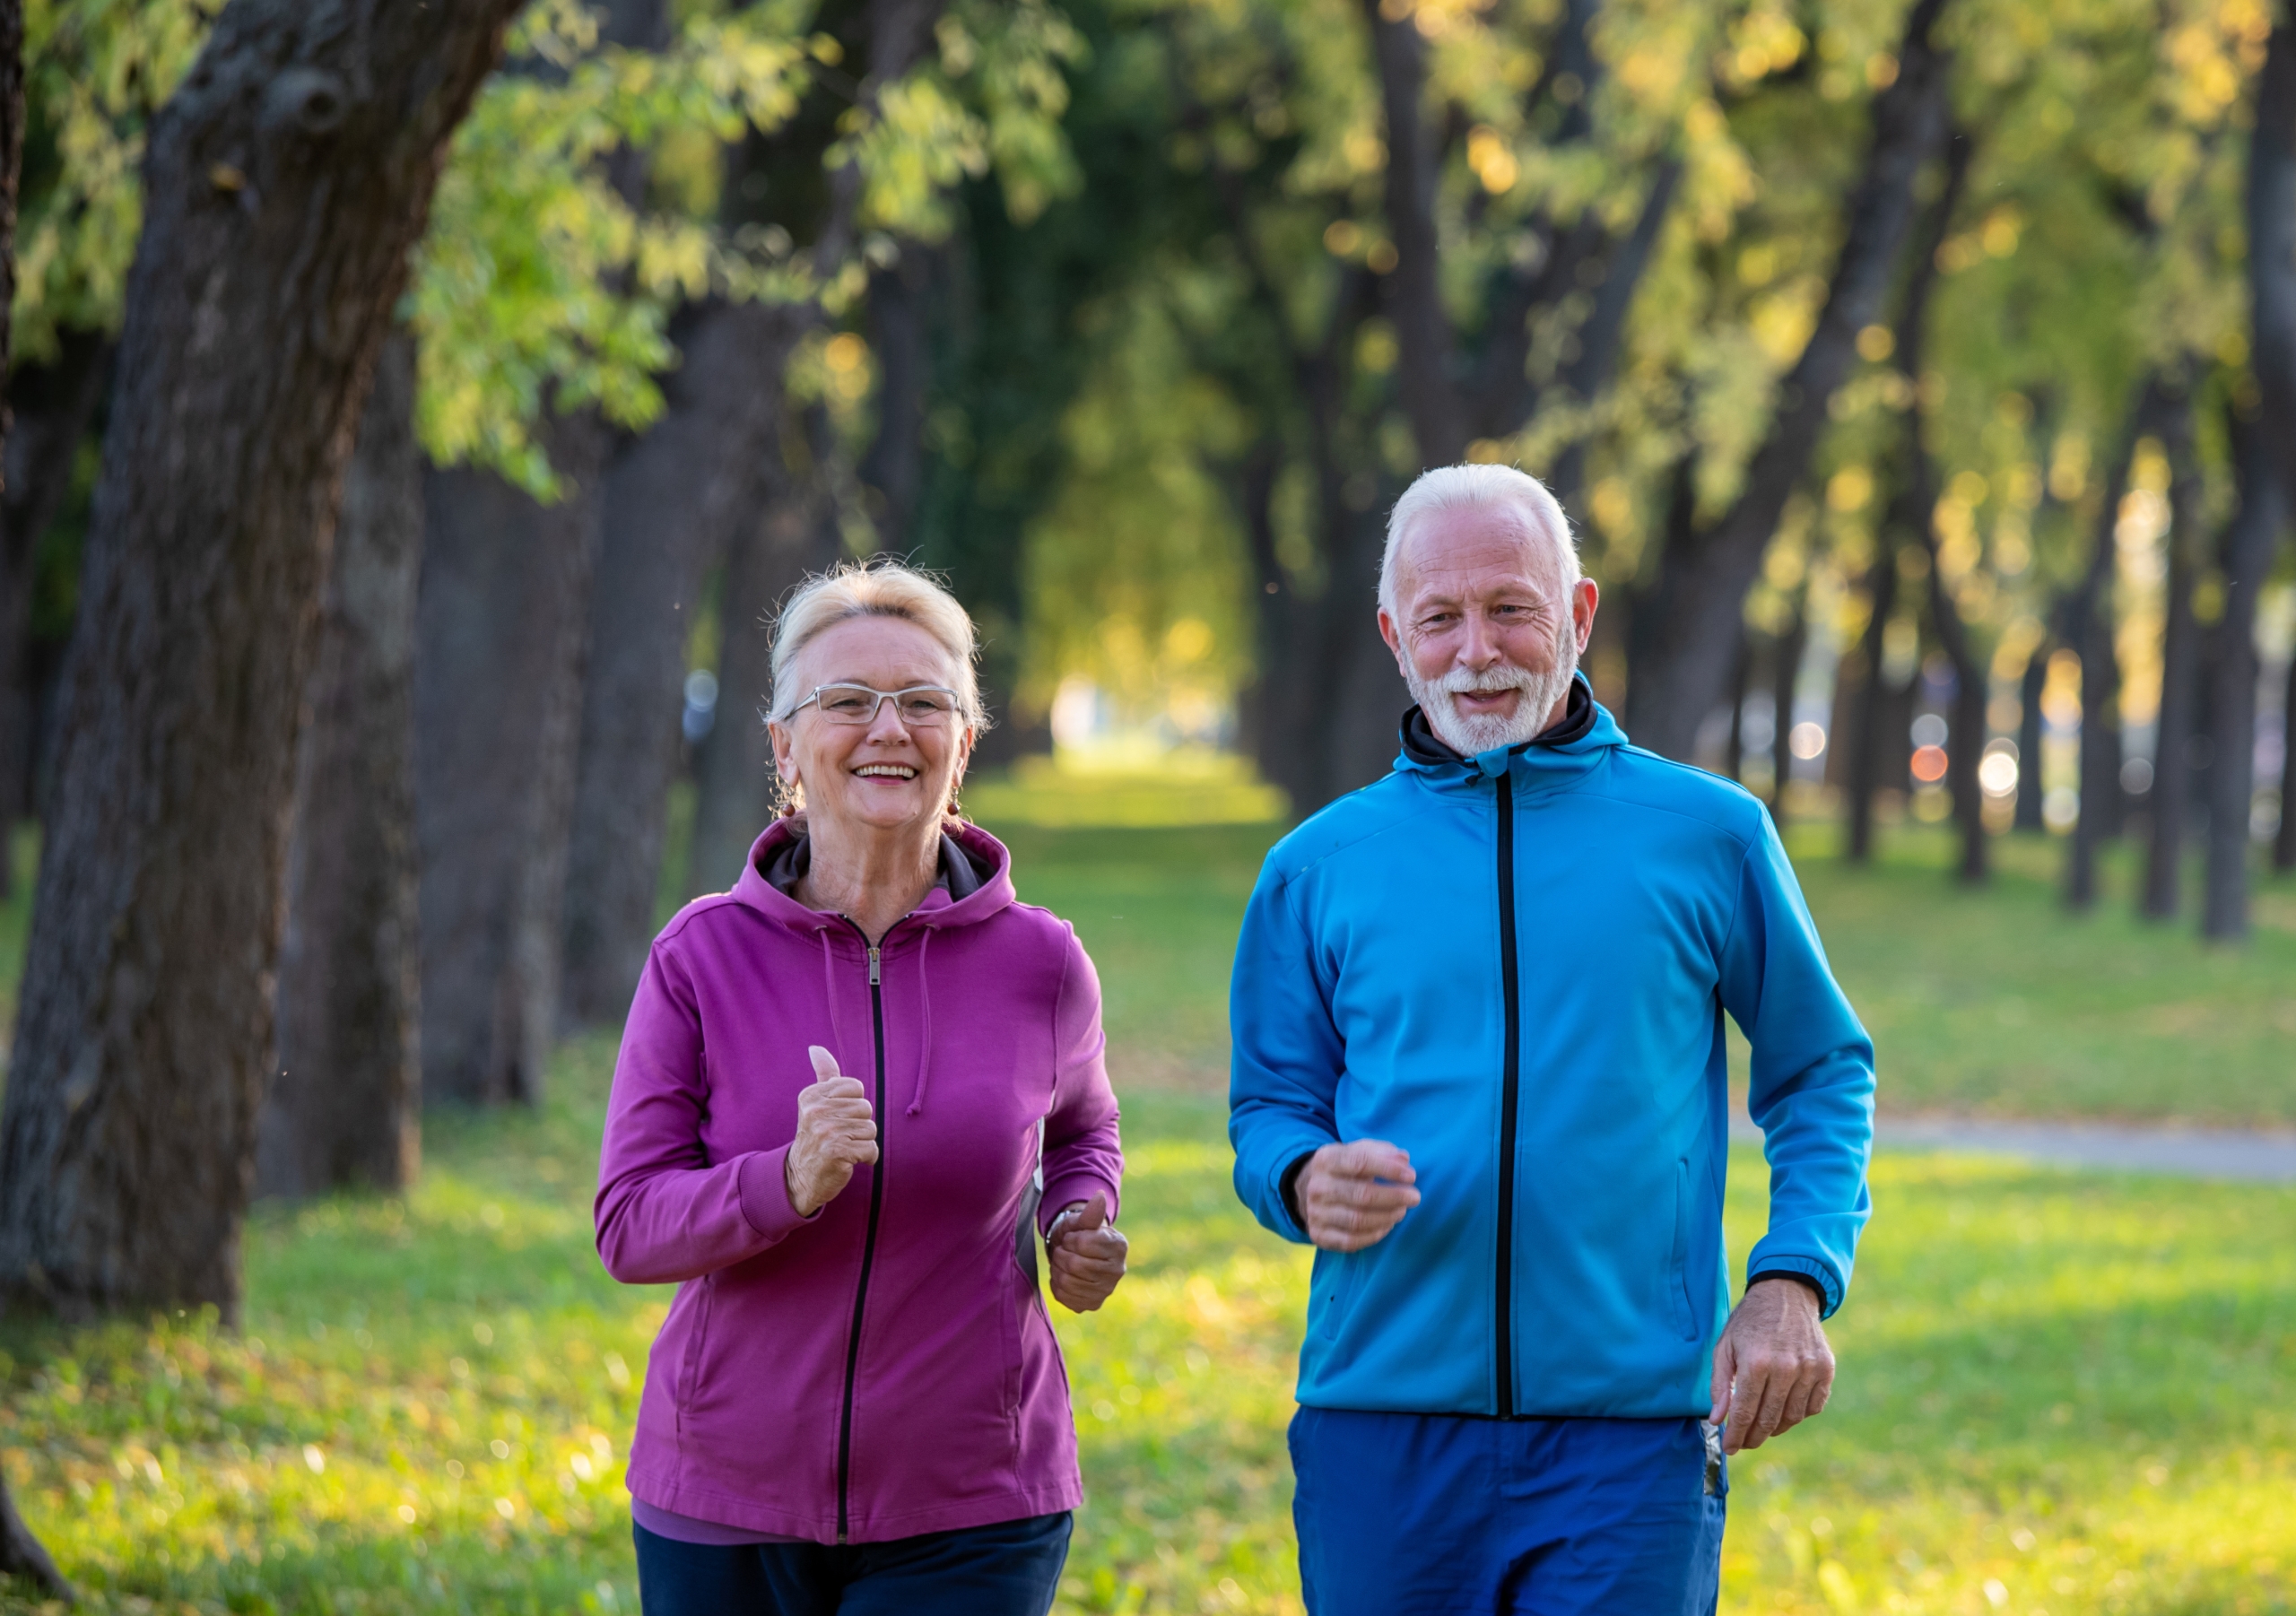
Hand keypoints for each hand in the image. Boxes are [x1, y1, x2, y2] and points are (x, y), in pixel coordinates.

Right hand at [784, 1046, 878, 1216]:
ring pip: (870, 1129)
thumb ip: (822, 1075)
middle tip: (840, 1136)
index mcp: (812, 1095)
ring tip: (843, 1147)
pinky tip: (850, 1161)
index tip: (837, 1117)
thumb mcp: (815, 1103)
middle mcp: (816, 1111)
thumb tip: (815, 1048)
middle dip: (859, 1125)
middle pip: (865, 1108)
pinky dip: (866, 1158)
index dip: (853, 1104)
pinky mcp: (836, 1152)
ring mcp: (825, 1131)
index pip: (856, 1087)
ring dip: (862, 1142)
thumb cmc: (816, 1136)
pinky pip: (871, 1149)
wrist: (800, 1177)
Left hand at [1046, 1192, 1127, 1311]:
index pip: (1084, 1244)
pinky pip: (1064, 1296)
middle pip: (1075, 1265)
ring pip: (1068, 1281)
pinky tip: (1063, 1276)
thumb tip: (1100, 1196)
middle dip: (1061, 1254)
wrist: (1075, 1255)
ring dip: (1057, 1269)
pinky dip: (1057, 1284)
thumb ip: (1090, 1212)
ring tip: (1062, 1262)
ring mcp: (1106, 1290)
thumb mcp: (1082, 1221)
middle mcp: (1118, 1271)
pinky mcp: (1091, 1304)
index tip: (1072, 1237)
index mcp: (1119, 1246)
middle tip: (1063, 1250)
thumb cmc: (1079, 1235)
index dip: (1071, 1239)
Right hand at [1296, 1140, 1419, 1252]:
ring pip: (1357, 1220)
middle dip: (1394, 1197)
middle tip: (1414, 1197)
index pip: (1359, 1162)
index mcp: (1326, 1159)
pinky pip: (1351, 1241)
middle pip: (1361, 1195)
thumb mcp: (1358, 1151)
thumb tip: (1403, 1159)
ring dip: (1387, 1217)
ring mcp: (1315, 1212)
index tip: (1412, 1176)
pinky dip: (1374, 1235)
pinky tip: (1386, 1226)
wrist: (1308, 1189)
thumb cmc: (1345, 1168)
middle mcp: (1317, 1186)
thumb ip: (1382, 1151)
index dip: (1389, 1169)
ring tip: (1402, 1211)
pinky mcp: (1318, 1235)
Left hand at [1709, 1278, 1834, 1454]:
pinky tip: (1784, 1412)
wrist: (1785, 1294)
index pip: (1745, 1412)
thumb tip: (1717, 1420)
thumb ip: (1720, 1385)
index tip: (1730, 1447)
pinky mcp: (1826, 1368)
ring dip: (1775, 1428)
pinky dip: (1799, 1415)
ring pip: (1792, 1417)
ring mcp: (1810, 1369)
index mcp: (1756, 1362)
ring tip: (1762, 1428)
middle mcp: (1785, 1368)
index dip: (1737, 1435)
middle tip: (1745, 1443)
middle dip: (1754, 1437)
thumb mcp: (1725, 1347)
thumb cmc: (1749, 1322)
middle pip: (1769, 1419)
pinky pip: (1814, 1406)